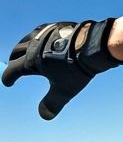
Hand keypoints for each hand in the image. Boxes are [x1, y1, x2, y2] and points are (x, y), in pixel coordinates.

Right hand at [2, 19, 122, 119]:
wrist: (95, 45)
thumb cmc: (77, 67)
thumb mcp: (64, 89)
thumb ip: (52, 103)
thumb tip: (45, 116)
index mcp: (31, 60)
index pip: (12, 71)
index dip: (8, 78)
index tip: (9, 83)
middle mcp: (35, 44)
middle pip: (16, 52)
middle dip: (14, 60)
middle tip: (15, 66)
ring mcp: (46, 32)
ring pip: (27, 38)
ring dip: (23, 46)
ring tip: (26, 50)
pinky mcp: (58, 25)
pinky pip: (42, 29)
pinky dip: (38, 35)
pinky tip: (44, 38)